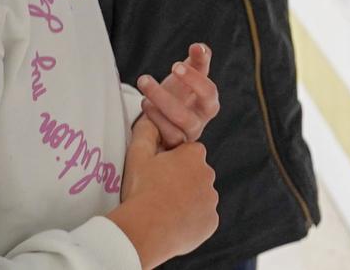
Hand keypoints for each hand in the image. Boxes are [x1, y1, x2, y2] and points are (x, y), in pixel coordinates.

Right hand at [107, 117, 218, 268]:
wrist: (144, 229)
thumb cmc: (141, 190)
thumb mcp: (138, 154)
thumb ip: (146, 132)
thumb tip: (150, 118)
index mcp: (194, 154)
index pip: (188, 154)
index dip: (173, 163)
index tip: (159, 174)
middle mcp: (208, 174)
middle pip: (195, 175)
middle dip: (182, 181)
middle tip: (159, 193)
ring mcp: (211, 199)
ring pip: (200, 197)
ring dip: (187, 202)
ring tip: (164, 211)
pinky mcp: (211, 222)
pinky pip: (202, 219)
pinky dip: (192, 222)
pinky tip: (173, 224)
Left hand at [137, 43, 218, 148]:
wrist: (164, 118)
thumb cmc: (179, 94)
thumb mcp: (189, 75)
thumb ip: (198, 60)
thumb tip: (200, 47)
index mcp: (208, 103)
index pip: (209, 92)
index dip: (194, 79)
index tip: (175, 65)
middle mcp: (200, 121)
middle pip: (191, 113)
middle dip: (173, 93)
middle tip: (156, 77)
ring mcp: (187, 135)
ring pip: (180, 123)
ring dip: (160, 101)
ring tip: (144, 82)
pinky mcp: (172, 146)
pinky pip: (167, 135)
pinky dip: (155, 119)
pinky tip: (145, 103)